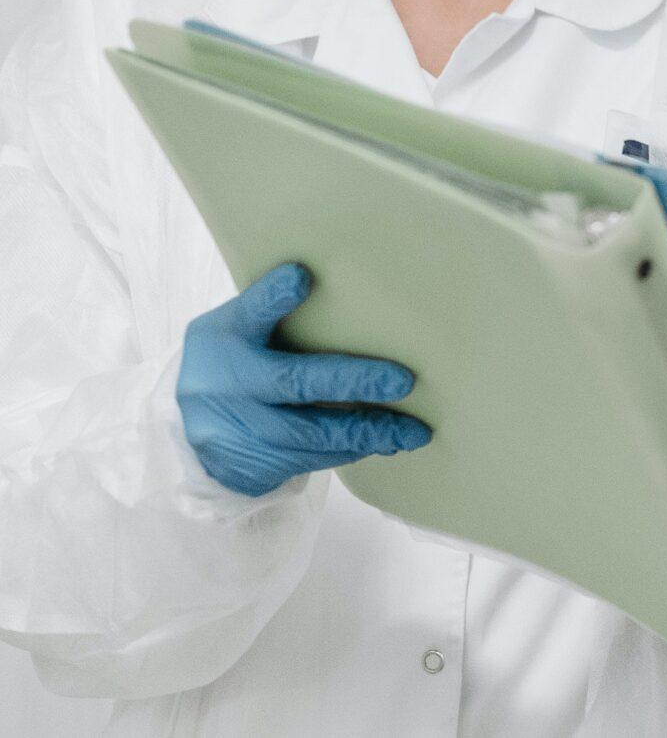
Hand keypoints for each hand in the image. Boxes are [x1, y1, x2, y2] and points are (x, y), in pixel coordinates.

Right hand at [177, 263, 431, 497]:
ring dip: (364, 432)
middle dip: (354, 383)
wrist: (180, 424)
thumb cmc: (231, 358)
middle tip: (404, 382)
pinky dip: (345, 452)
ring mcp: (228, 432)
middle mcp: (220, 385)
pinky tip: (380, 444)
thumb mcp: (237, 326)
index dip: (271, 297)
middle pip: (292, 384)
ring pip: (305, 436)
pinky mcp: (241, 467)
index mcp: (222, 338)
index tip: (300, 276)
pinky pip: (302, 462)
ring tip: (409, 430)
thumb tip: (321, 278)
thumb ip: (272, 309)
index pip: (245, 313)